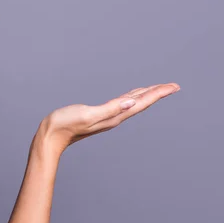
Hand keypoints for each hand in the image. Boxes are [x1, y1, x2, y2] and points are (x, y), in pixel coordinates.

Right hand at [38, 83, 179, 155]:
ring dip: (146, 95)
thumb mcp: (88, 114)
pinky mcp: (99, 114)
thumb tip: (132, 102)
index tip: (174, 86)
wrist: (49, 137)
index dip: (158, 93)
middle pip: (142, 103)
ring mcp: (107, 116)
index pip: (142, 103)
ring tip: (158, 88)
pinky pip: (122, 103)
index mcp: (115, 116)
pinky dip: (131, 97)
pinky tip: (132, 96)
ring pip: (133, 103)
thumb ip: (110, 109)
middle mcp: (114, 117)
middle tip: (174, 86)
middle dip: (157, 93)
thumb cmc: (64, 125)